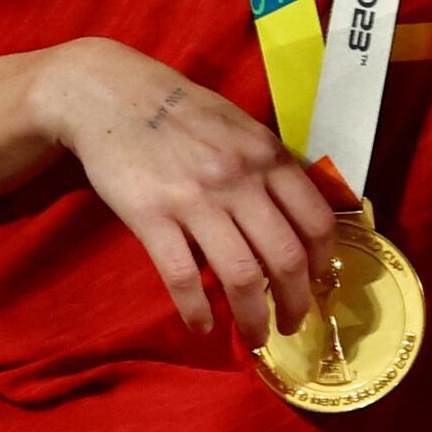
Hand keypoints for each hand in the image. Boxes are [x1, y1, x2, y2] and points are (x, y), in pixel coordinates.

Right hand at [20, 39, 343, 336]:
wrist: (108, 94)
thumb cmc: (177, 110)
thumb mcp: (238, 125)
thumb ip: (267, 166)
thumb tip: (296, 219)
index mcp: (266, 156)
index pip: (316, 221)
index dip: (322, 264)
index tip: (316, 286)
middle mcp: (239, 179)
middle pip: (285, 258)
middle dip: (296, 304)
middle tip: (291, 325)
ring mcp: (194, 199)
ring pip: (242, 277)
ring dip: (254, 318)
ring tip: (254, 337)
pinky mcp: (151, 216)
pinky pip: (183, 277)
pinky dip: (197, 311)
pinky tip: (202, 326)